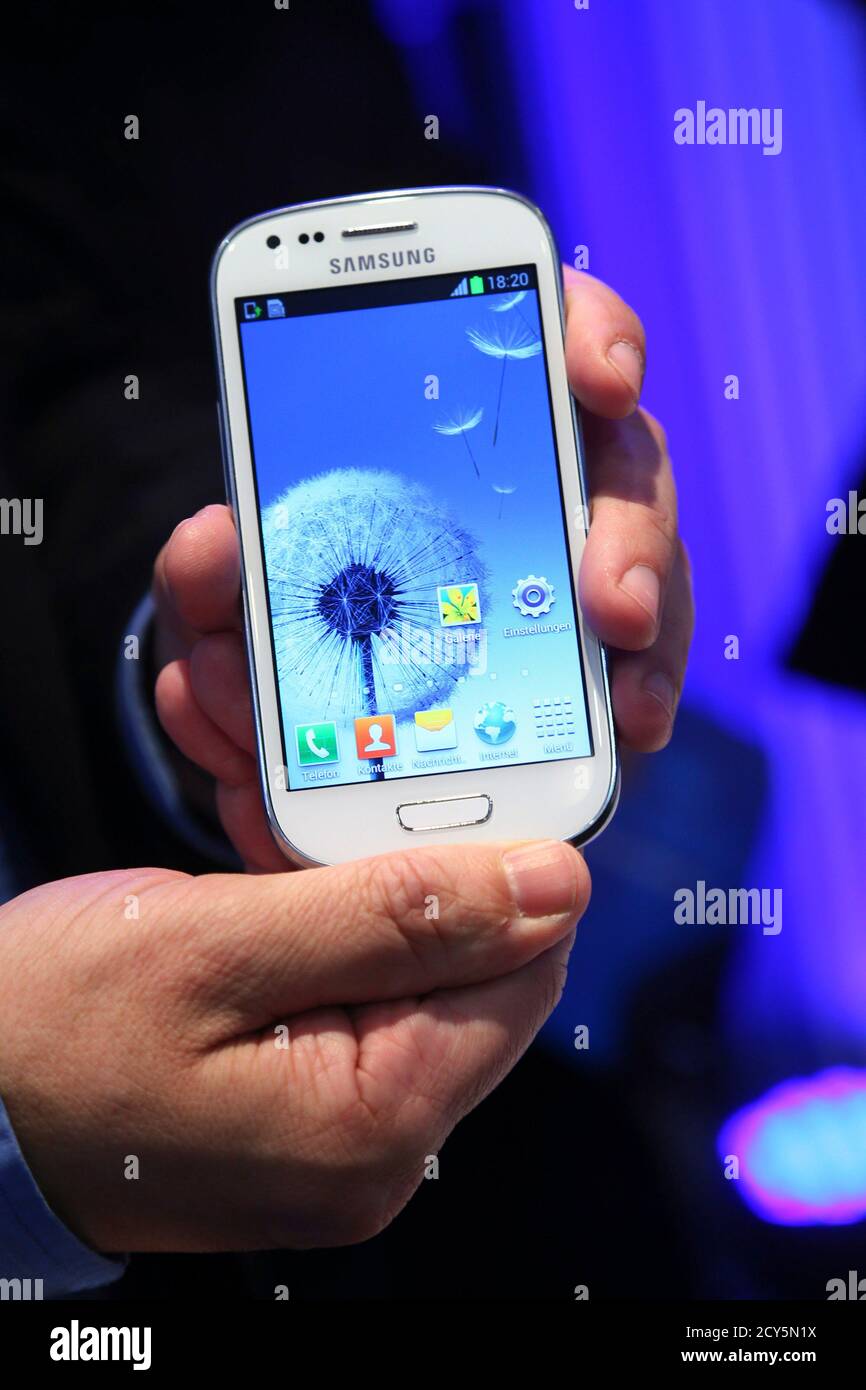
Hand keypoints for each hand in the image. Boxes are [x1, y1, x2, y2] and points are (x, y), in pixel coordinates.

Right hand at [0, 840, 585, 1252]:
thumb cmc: (46, 1033)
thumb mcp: (218, 944)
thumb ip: (396, 914)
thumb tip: (552, 885)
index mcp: (376, 1125)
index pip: (525, 972)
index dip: (500, 868)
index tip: (442, 788)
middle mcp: (378, 1157)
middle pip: (474, 979)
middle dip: (414, 878)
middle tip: (326, 816)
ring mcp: (341, 1147)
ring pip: (416, 984)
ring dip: (363, 902)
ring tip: (274, 860)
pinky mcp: (307, 1122)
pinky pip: (362, 1008)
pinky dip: (330, 941)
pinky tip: (269, 905)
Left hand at [153, 268, 693, 870]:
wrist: (305, 748)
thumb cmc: (274, 645)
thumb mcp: (224, 610)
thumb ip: (205, 579)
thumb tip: (215, 542)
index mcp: (450, 436)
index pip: (538, 340)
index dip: (588, 334)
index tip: (602, 375)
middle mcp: (536, 486)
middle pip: (623, 467)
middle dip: (631, 530)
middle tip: (611, 600)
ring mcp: (578, 576)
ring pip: (653, 570)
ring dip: (651, 628)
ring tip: (623, 698)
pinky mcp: (600, 664)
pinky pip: (645, 669)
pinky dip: (638, 702)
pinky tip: (629, 733)